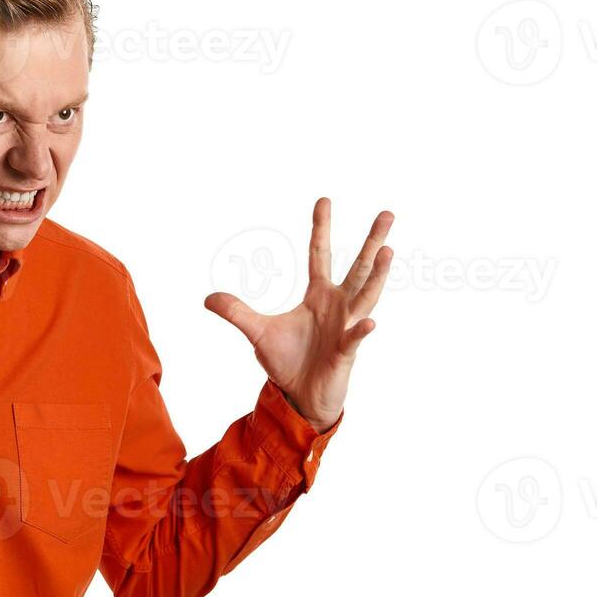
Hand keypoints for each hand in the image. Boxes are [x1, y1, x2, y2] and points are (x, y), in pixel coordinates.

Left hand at [205, 198, 392, 432]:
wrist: (300, 397)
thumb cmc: (287, 362)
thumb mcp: (257, 333)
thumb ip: (236, 313)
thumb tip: (208, 298)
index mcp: (318, 296)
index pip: (320, 254)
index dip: (321, 228)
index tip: (324, 200)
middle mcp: (337, 306)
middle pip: (358, 267)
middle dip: (372, 241)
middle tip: (388, 213)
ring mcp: (345, 327)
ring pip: (366, 296)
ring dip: (377, 275)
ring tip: (388, 251)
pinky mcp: (345, 352)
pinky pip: (354, 339)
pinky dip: (361, 330)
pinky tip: (369, 322)